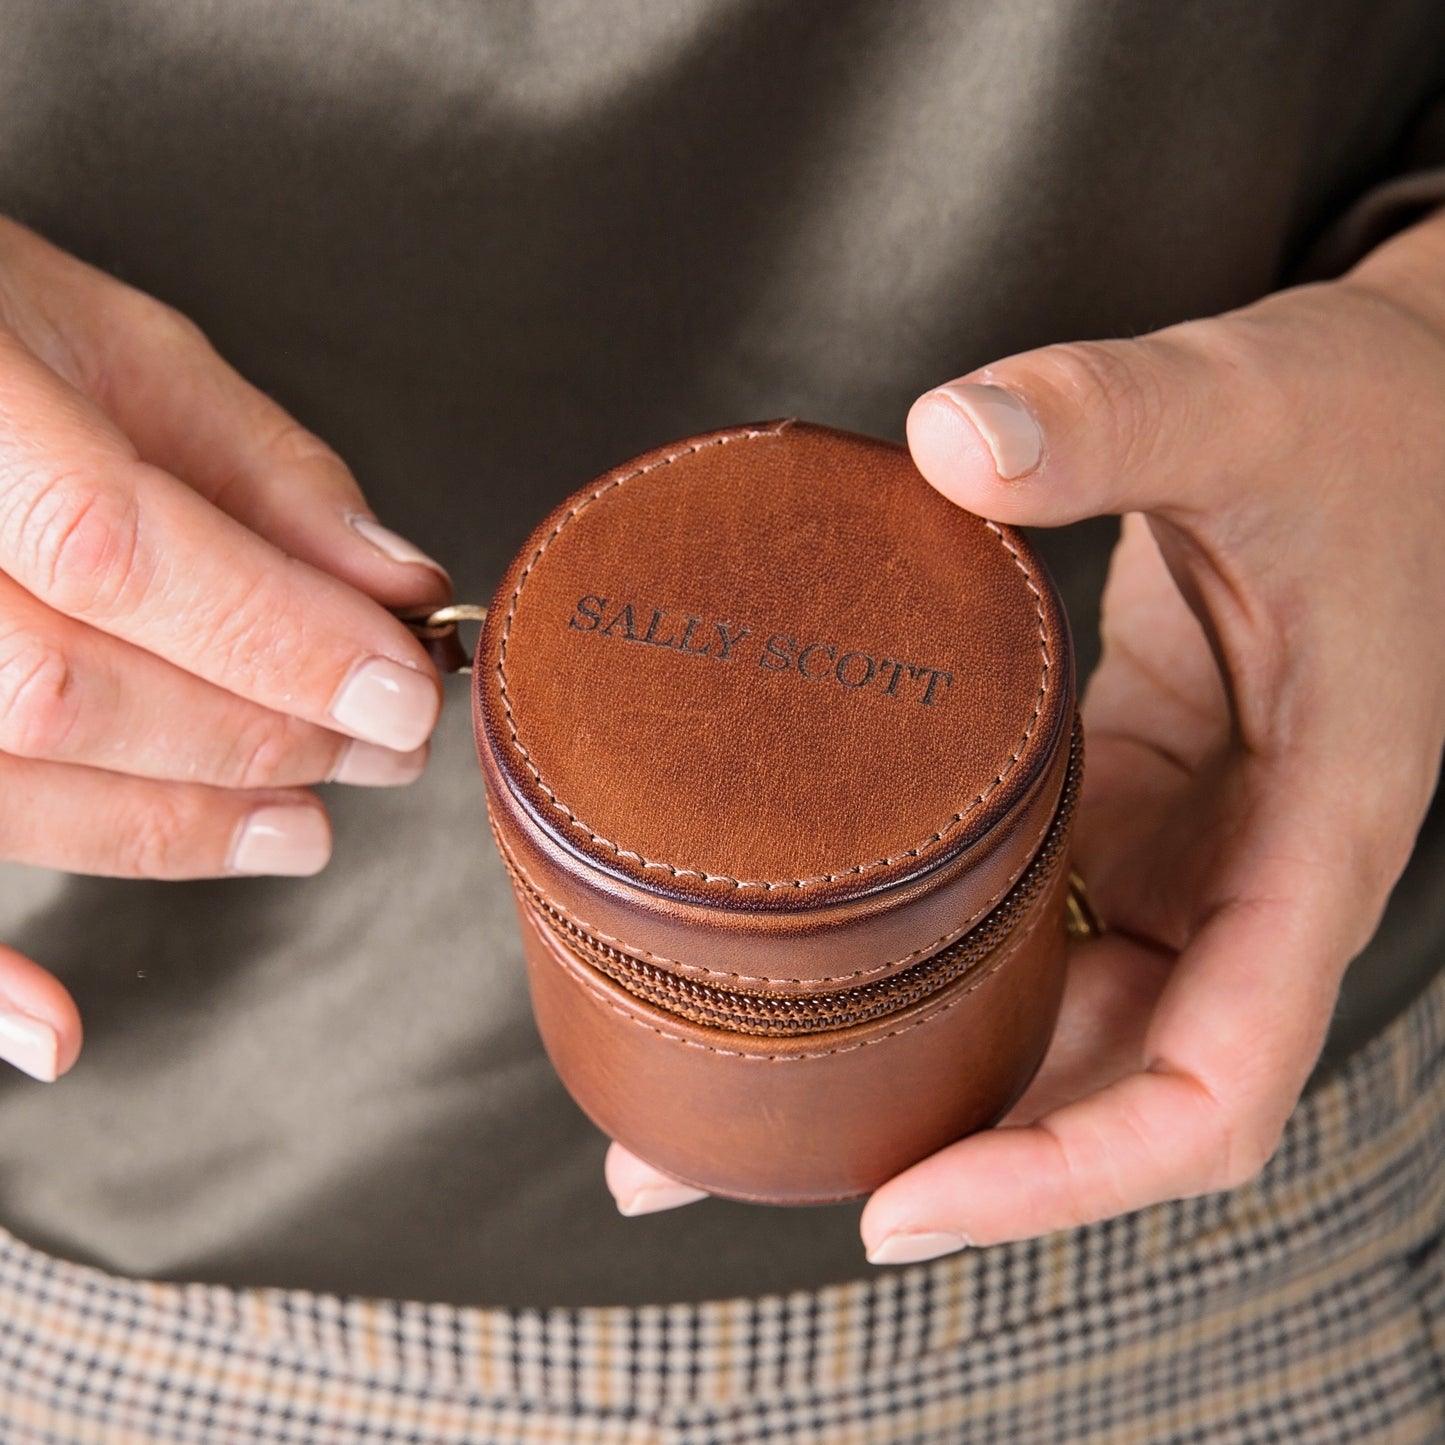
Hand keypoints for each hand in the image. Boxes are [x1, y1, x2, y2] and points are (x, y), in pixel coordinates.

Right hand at [0, 218, 451, 1082]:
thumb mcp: (110, 338)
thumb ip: (258, 464)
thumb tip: (395, 582)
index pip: (118, 550)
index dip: (280, 638)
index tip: (406, 688)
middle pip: (65, 687)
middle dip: (258, 733)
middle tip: (384, 746)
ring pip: (1, 778)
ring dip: (170, 829)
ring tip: (300, 828)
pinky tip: (54, 1033)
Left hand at [605, 206, 1444, 1257]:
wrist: (1409, 409)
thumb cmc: (1365, 419)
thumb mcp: (1248, 401)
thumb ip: (1115, 416)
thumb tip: (952, 440)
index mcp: (1316, 832)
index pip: (1217, 1084)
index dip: (1071, 1171)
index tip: (910, 1204)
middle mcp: (1254, 874)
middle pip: (1122, 1090)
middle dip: (973, 1159)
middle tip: (772, 1176)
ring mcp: (1194, 846)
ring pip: (1083, 1020)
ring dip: (957, 1079)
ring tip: (782, 1101)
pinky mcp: (1140, 800)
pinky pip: (1056, 925)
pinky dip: (970, 971)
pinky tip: (859, 973)